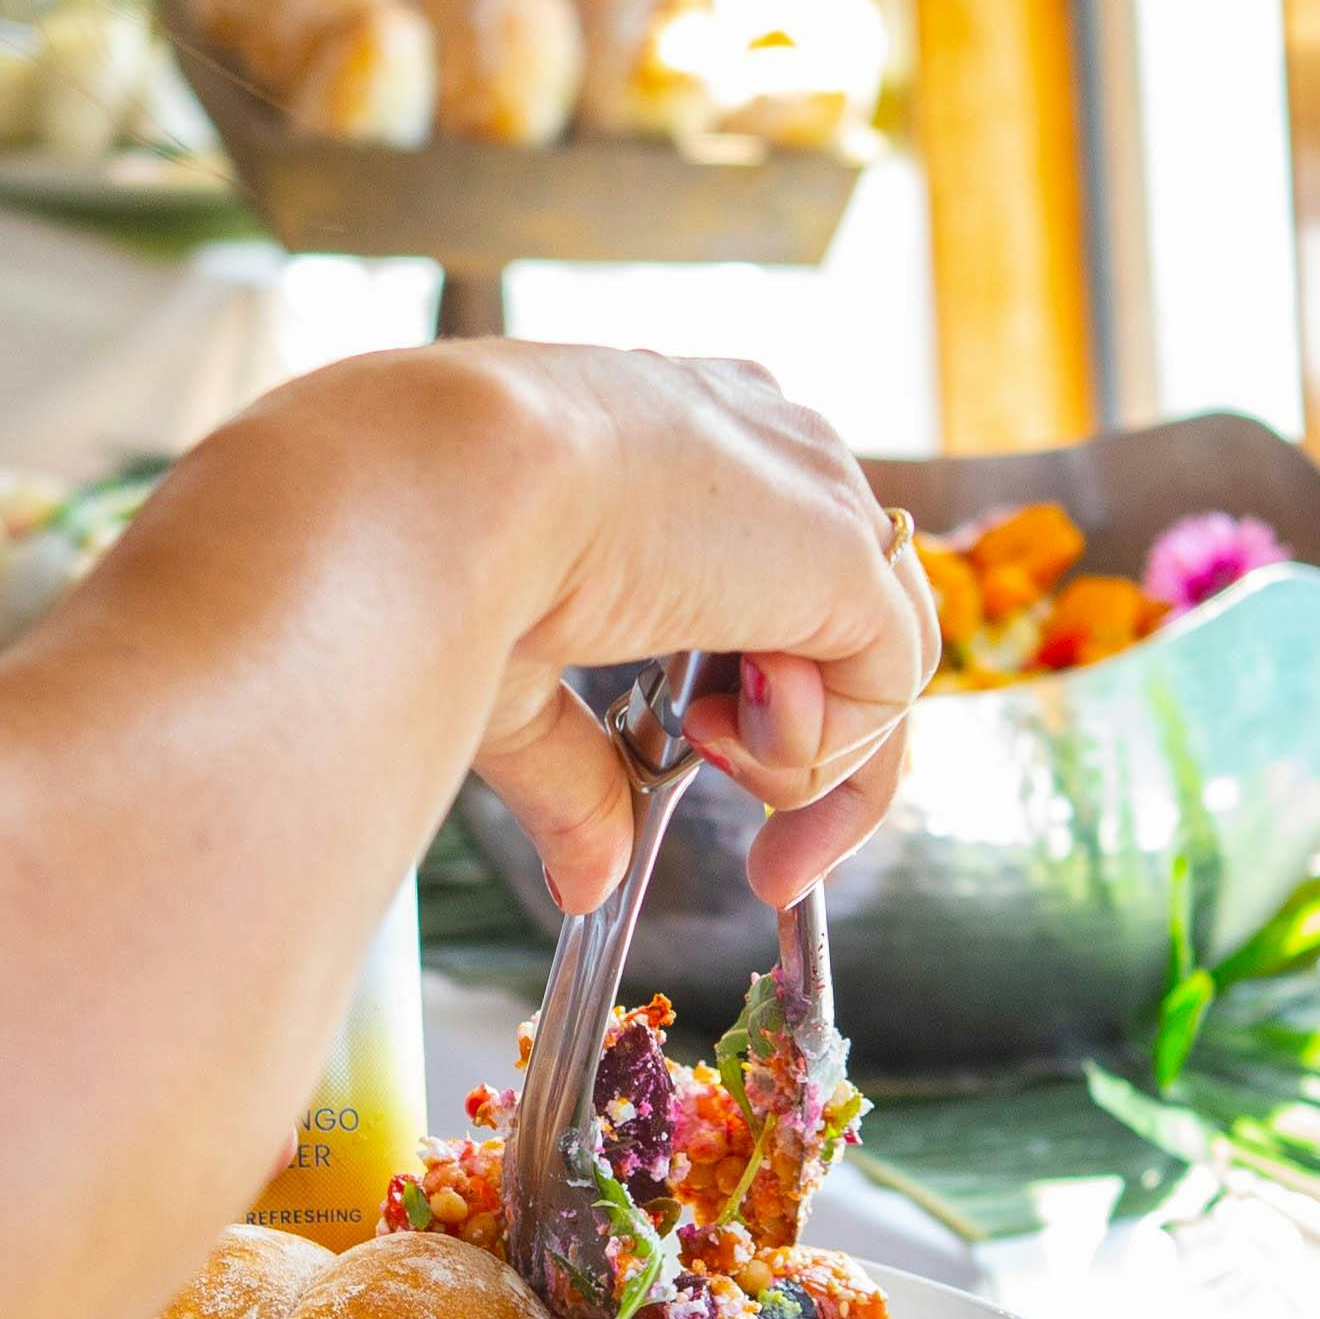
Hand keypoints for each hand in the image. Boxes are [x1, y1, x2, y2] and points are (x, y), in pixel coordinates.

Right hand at [469, 352, 937, 912]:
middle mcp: (759, 444)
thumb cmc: (430, 545)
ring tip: (711, 762)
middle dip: (811, 753)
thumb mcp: (509, 680)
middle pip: (849, 616)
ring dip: (804, 758)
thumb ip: (575, 777)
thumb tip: (589, 879)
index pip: (775, 564)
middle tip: (775, 863)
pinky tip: (728, 742)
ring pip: (876, 657)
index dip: (766, 686)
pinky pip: (888, 683)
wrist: (442, 483)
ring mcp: (810, 484)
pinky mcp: (843, 547)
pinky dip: (818, 751)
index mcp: (676, 439)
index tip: (719, 771)